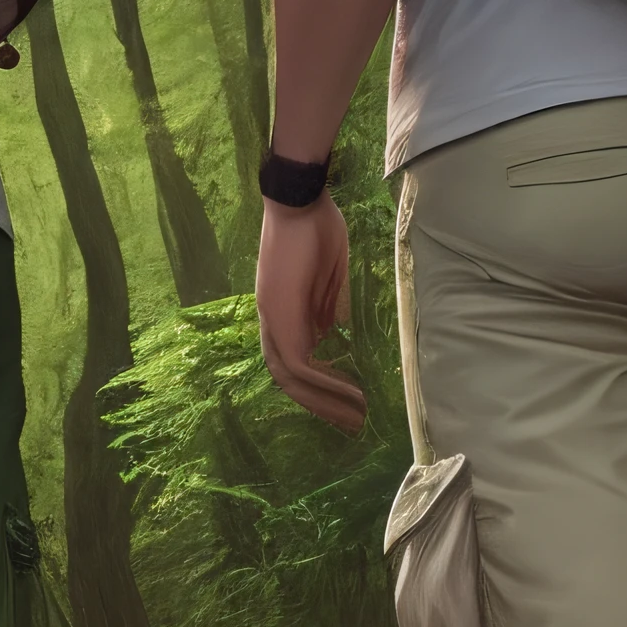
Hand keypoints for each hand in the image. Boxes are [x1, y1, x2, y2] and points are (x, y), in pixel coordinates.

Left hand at [256, 190, 364, 431]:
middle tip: (352, 425)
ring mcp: (272, 318)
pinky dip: (326, 383)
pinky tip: (352, 395)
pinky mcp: (281, 313)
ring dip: (324, 401)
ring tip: (356, 418)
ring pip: (292, 377)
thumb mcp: (324, 280)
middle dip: (319, 405)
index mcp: (280, 313)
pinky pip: (301, 363)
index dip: (313, 388)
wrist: (299, 201)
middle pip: (287, 379)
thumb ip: (324, 310)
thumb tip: (333, 337)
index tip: (343, 406)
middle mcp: (269, 321)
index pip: (291, 363)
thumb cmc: (315, 230)